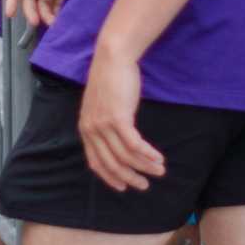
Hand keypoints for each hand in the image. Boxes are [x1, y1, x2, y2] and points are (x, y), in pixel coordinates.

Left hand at [80, 44, 164, 191]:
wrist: (112, 58)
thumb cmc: (110, 79)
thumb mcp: (100, 105)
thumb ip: (104, 123)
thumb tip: (115, 141)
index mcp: (85, 129)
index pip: (95, 162)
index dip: (110, 177)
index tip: (123, 187)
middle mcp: (92, 130)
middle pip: (111, 164)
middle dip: (130, 178)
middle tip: (144, 185)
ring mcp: (103, 125)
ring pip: (125, 156)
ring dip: (144, 166)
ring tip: (159, 170)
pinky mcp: (118, 118)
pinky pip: (134, 145)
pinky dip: (147, 154)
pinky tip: (158, 158)